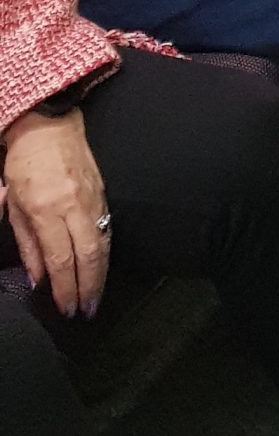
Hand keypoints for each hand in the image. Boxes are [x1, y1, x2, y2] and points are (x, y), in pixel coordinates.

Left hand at [1, 108, 109, 316]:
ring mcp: (92, 197)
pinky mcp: (102, 191)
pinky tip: (102, 265)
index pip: (60, 259)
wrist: (49, 124)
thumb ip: (27, 243)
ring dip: (101, 274)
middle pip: (88, 255)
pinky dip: (105, 251)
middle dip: (89, 288)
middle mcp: (74, 206)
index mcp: (47, 209)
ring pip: (103, 243)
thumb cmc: (23, 162)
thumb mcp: (13, 204)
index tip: (65, 308)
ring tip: (97, 296)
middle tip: (87, 312)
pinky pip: (107, 227)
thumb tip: (37, 277)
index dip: (64, 288)